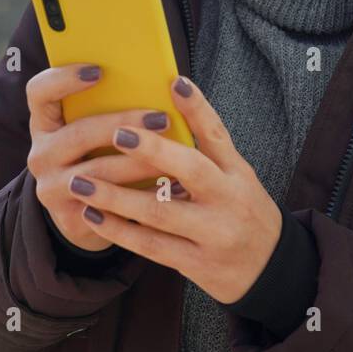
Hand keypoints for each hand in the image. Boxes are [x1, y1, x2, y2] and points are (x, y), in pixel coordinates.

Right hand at [27, 63, 177, 252]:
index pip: (39, 91)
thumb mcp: (95, 131)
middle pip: (78, 133)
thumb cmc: (99, 157)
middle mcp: (41, 153)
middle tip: (161, 118)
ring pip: (98, 172)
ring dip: (139, 163)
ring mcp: (50, 187)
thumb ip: (111, 108)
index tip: (99, 71)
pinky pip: (108, 205)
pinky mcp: (70, 217)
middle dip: (123, 123)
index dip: (64, 78)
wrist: (88, 215)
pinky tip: (170, 188)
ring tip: (174, 156)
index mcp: (45, 123)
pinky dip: (141, 195)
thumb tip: (162, 84)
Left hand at [66, 75, 282, 303]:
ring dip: (115, 197)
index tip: (175, 82)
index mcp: (237, 172)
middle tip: (116, 133)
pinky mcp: (196, 263)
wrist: (271, 269)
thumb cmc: (243, 211)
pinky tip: (92, 215)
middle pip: (190, 169)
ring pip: (159, 212)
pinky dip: (118, 230)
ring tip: (81, 182)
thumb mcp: (237, 176)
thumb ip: (206, 150)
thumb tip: (163, 110)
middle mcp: (228, 199)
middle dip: (152, 150)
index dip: (198, 107)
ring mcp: (213, 234)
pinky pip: (150, 246)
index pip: (217, 134)